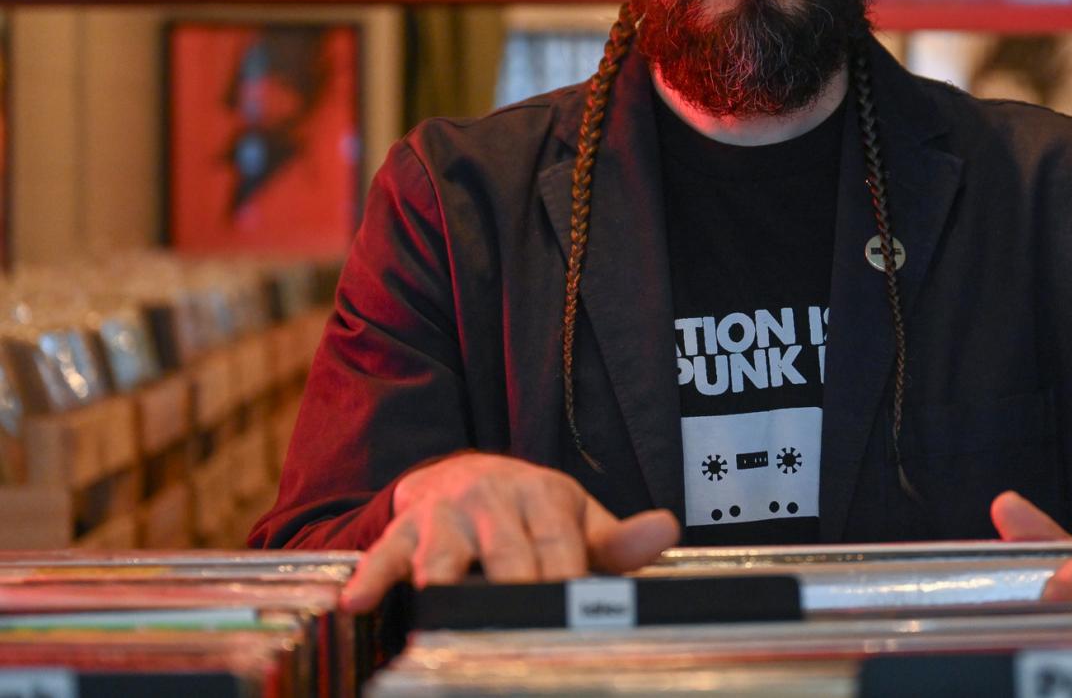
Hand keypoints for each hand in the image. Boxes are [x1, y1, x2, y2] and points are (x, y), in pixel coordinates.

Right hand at [340, 453, 680, 611]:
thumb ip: (617, 541)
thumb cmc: (532, 514)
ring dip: (443, 582)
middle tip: (514, 642)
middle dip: (513, 597)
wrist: (466, 475)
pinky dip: (371, 577)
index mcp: (547, 494)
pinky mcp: (406, 525)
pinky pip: (386, 552)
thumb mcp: (577, 521)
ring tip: (441, 613)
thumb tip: (668, 530)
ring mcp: (448, 510)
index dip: (568, 590)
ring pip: (447, 553)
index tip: (572, 627)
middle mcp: (497, 495)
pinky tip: (356, 603)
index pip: (562, 549)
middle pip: (509, 557)